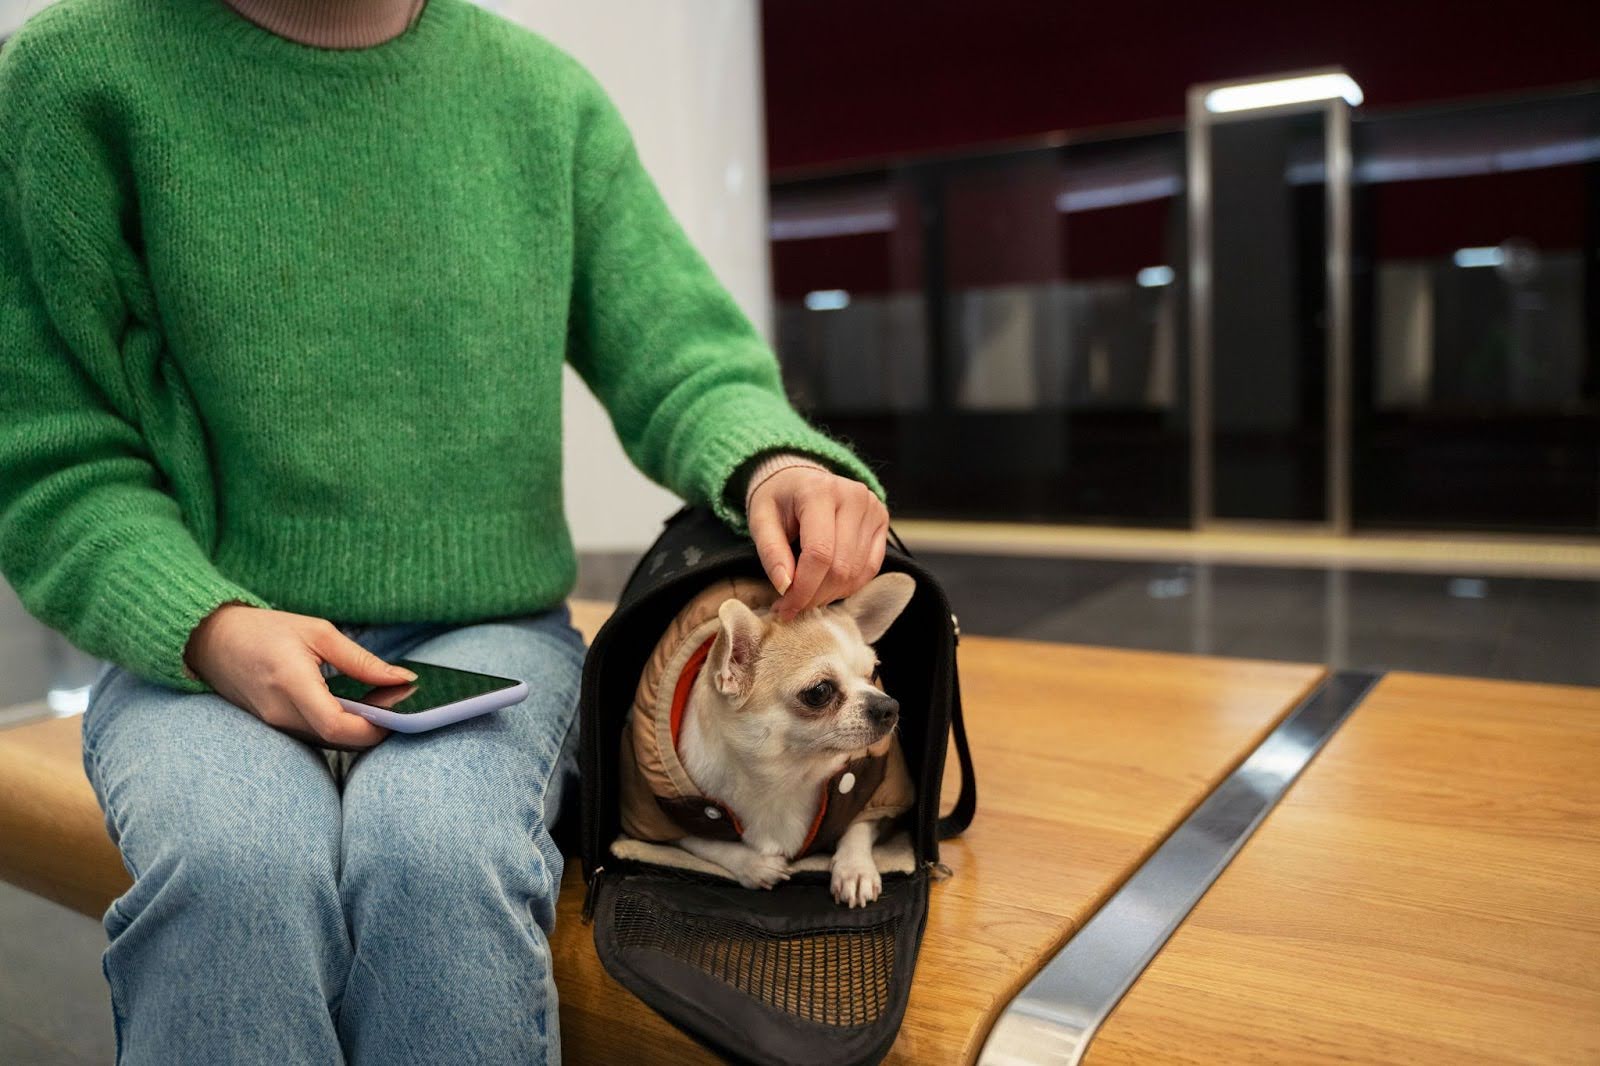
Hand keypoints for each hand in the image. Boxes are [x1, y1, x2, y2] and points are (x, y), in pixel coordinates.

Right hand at [183, 604, 415, 750]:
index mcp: (291, 682)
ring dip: (358, 731)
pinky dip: (339, 729)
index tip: (400, 713)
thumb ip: (361, 660)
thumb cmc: (264, 630)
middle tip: (399, 706)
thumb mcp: (318, 632)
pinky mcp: (274, 728)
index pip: (337, 725)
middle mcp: (280, 712)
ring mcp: (274, 725)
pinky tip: (355, 709)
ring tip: (380, 704)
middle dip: (374, 729)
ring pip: (328, 743)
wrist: (210, 641)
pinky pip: (314, 738)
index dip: (374, 727)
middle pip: (338, 740)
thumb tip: (402, 679)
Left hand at [747, 468, 888, 620]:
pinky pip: (870, 568)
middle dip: (815, 595)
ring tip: (808, 595)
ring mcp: (873, 508)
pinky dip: (848, 585)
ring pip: (857, 572)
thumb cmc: (778, 500)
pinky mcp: (882, 520)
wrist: (799, 478)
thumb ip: (771, 552)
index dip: (803, 588)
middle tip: (793, 606)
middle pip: (840, 566)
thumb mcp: (761, 520)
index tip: (785, 608)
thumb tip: (785, 586)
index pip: (819, 553)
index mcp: (819, 491)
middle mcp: (854, 496)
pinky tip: (828, 587)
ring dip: (831, 594)